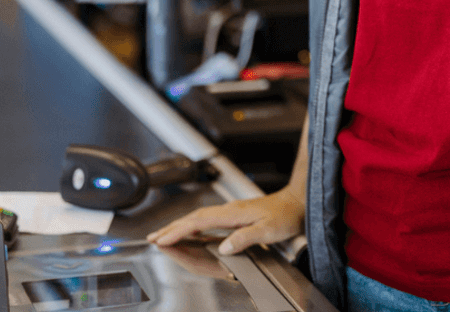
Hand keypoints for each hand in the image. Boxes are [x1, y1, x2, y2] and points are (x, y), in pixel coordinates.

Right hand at [146, 188, 304, 254]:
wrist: (296, 202)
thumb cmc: (285, 215)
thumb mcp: (268, 229)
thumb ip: (245, 237)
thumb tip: (224, 247)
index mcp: (232, 213)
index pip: (198, 222)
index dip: (178, 230)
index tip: (163, 238)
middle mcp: (229, 210)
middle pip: (193, 218)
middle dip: (171, 227)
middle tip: (153, 237)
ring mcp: (231, 211)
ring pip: (198, 217)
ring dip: (179, 226)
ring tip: (164, 235)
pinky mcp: (235, 214)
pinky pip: (207, 219)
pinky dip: (193, 225)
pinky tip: (190, 230)